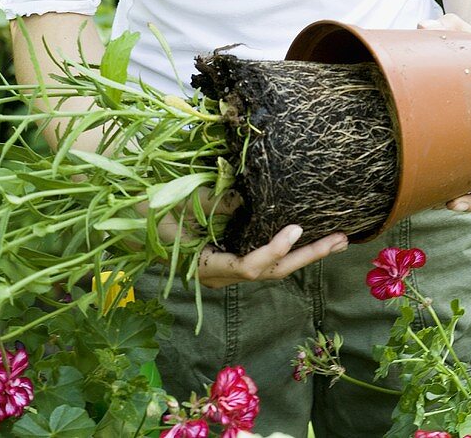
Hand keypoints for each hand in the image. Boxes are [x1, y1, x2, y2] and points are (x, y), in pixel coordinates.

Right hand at [156, 188, 348, 288]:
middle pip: (273, 271)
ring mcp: (229, 265)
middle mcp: (223, 272)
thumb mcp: (179, 206)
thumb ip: (212, 205)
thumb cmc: (151, 211)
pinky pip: (265, 254)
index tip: (296, 227)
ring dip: (306, 253)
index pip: (250, 266)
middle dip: (308, 256)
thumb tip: (243, 198)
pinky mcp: (231, 252)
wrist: (130, 217)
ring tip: (338, 239)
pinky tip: (309, 236)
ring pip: (273, 266)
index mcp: (208, 267)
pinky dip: (288, 246)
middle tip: (340, 239)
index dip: (275, 250)